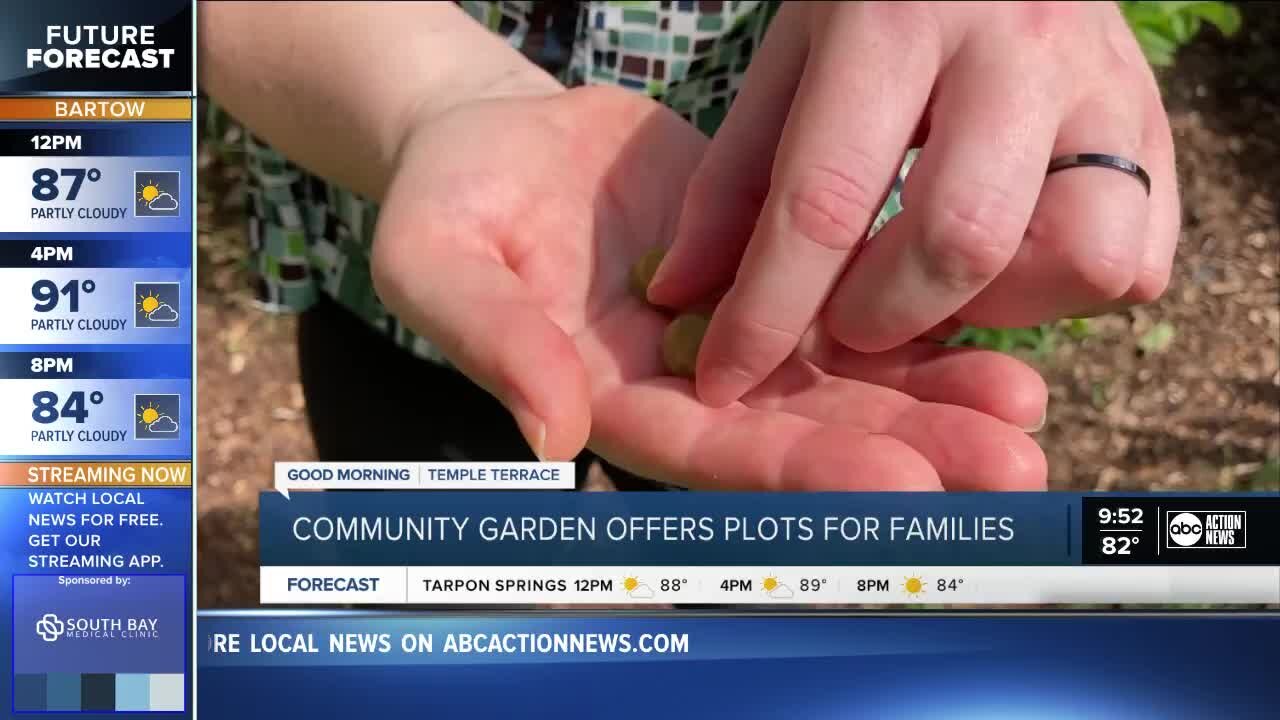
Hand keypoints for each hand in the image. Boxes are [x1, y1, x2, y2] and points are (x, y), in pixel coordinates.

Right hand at [371, 86, 1046, 489]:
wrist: (500, 139)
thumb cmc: (451, 203)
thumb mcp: (438, 262)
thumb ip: (490, 343)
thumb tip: (550, 434)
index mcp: (612, 400)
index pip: (712, 454)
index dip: (803, 473)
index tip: (900, 484)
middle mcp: (685, 384)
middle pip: (802, 433)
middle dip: (905, 449)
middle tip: (1008, 463)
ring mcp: (733, 332)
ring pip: (841, 377)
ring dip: (933, 397)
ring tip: (1024, 406)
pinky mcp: (768, 270)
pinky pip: (848, 301)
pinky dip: (916, 318)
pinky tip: (992, 325)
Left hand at [649, 1, 1178, 406]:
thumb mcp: (792, 55)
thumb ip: (735, 177)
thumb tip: (681, 293)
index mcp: (898, 18)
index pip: (827, 199)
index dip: (769, 311)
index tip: (727, 376)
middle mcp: (1018, 48)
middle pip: (963, 240)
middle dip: (888, 317)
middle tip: (849, 318)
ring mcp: (1107, 85)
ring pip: (1081, 256)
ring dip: (997, 308)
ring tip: (940, 279)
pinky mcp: (1157, 125)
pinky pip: (1138, 260)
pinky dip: (1066, 294)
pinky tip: (1009, 262)